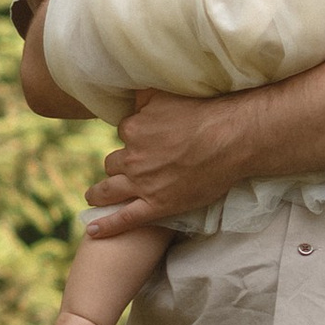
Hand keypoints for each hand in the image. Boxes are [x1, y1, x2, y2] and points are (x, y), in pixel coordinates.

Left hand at [87, 90, 252, 230]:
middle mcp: (133, 158)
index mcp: (134, 129)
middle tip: (128, 167)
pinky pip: (126, 218)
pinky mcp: (158, 205)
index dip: (135, 136)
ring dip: (99, 193)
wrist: (232, 139)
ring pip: (109, 190)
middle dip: (118, 164)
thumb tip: (132, 96)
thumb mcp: (167, 94)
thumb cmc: (205, 113)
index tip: (146, 138)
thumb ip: (145, 96)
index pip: (124, 133)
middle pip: (113, 163)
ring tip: (94, 196)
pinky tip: (93, 231)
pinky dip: (108, 226)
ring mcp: (143, 184)